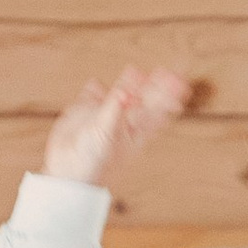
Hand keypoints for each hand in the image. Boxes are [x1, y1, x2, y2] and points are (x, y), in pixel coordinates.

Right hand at [43, 68, 190, 190]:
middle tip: (167, 71)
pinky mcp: (83, 115)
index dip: (169, 96)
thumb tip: (123, 92)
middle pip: (144, 100)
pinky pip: (91, 99)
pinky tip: (95, 86)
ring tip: (134, 72)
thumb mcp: (106, 138)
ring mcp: (103, 117)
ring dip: (127, 84)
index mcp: (136, 131)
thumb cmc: (92, 165)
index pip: (158, 110)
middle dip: (154, 86)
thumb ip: (113, 112)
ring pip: (120, 96)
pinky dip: (94, 91)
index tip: (181, 82)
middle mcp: (123, 123)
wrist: (66, 176)